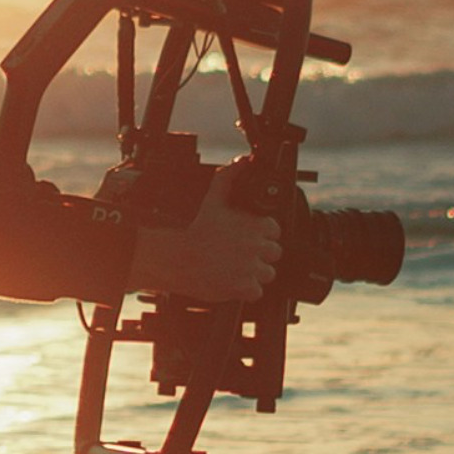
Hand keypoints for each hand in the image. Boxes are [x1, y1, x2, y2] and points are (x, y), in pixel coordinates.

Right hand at [130, 181, 280, 304]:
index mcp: (255, 226)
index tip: (248, 238)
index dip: (262, 235)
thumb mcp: (213, 200)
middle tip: (241, 254)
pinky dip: (247, 289)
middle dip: (260, 254)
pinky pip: (257, 291)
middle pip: (274, 253)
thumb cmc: (197, 230)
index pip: (274, 231)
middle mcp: (256, 247)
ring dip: (255, 272)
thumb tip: (242, 162)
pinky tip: (233, 280)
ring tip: (236, 267)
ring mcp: (251, 268)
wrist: (179, 259)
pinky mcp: (244, 287)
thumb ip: (229, 178)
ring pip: (268, 273)